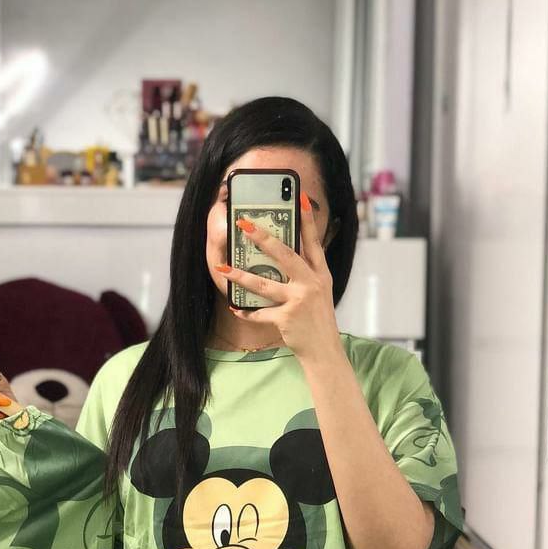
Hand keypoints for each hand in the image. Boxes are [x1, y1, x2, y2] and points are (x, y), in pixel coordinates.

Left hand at [215, 192, 340, 360]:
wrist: (324, 351)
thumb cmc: (318, 320)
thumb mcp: (321, 292)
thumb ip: (308, 272)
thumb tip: (290, 254)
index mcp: (320, 274)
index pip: (313, 241)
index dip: (306, 219)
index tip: (299, 197)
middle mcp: (311, 284)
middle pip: (284, 255)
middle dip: (262, 238)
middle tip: (244, 223)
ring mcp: (299, 301)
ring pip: (264, 284)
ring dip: (240, 276)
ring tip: (223, 267)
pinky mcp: (287, 319)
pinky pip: (260, 314)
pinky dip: (246, 312)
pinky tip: (235, 308)